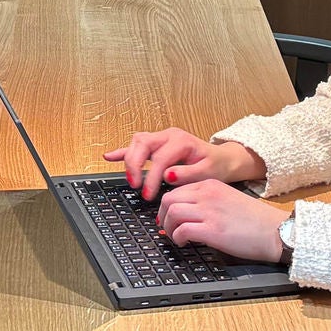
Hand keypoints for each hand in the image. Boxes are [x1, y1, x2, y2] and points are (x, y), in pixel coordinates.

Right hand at [102, 128, 265, 198]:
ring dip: (129, 159)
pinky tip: (109, 156)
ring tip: (131, 179)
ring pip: (137, 141)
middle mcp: (168, 135)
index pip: (159, 157)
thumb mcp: (208, 172)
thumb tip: (168, 176)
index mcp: (181, 140)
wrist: (221, 159)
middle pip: (143, 143)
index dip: (151, 177)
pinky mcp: (155, 145)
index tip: (149, 194)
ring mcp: (161, 138)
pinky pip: (135, 145)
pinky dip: (122, 151)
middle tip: (136, 186)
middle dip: (135, 165)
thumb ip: (189, 174)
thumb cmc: (215, 165)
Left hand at [155, 180, 291, 262]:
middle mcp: (207, 194)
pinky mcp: (213, 230)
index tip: (167, 216)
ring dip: (169, 228)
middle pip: (168, 199)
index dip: (167, 205)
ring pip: (172, 213)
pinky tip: (184, 243)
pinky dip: (177, 238)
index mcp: (211, 185)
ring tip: (175, 237)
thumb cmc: (256, 220)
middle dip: (163, 215)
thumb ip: (208, 201)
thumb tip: (187, 213)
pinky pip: (182, 231)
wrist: (275, 230)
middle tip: (167, 227)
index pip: (176, 189)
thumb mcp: (228, 199)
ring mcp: (209, 211)